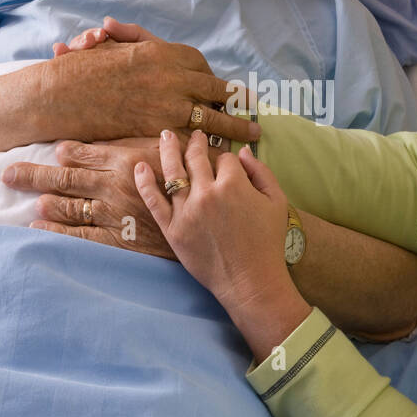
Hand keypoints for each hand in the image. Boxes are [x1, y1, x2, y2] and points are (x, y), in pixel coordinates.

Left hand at [2, 136, 221, 258]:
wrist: (212, 227)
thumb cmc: (197, 185)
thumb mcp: (175, 156)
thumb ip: (145, 141)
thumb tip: (133, 129)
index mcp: (127, 160)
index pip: (83, 152)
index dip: (63, 152)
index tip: (50, 150)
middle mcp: (113, 186)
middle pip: (63, 178)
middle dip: (31, 174)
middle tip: (6, 173)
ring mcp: (111, 215)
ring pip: (65, 205)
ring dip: (43, 201)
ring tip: (27, 197)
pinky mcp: (114, 241)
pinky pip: (76, 235)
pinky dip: (53, 230)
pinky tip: (38, 226)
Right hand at [37, 19, 259, 145]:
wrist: (68, 94)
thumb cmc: (88, 69)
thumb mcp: (112, 45)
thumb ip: (129, 35)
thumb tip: (121, 29)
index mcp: (167, 53)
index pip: (202, 67)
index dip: (213, 80)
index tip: (225, 89)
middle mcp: (174, 76)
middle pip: (216, 90)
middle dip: (237, 102)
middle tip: (254, 110)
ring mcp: (170, 104)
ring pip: (213, 118)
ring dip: (235, 127)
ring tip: (255, 135)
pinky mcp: (162, 129)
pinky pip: (193, 138)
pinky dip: (210, 146)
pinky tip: (223, 152)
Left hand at [134, 129, 311, 357]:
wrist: (250, 280)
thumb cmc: (268, 243)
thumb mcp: (277, 202)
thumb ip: (262, 173)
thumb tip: (243, 153)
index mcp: (234, 184)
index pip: (225, 159)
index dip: (228, 160)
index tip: (229, 165)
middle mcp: (207, 193)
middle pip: (196, 158)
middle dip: (196, 143)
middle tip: (194, 135)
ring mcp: (186, 211)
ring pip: (173, 173)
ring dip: (168, 150)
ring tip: (166, 136)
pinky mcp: (172, 229)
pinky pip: (154, 201)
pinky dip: (145, 183)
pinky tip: (140, 166)